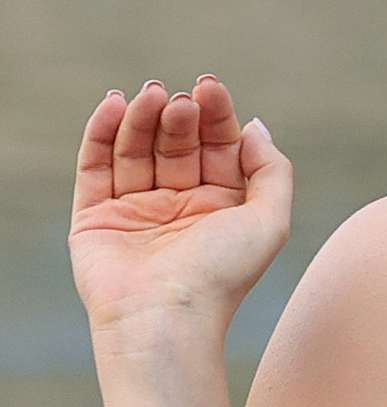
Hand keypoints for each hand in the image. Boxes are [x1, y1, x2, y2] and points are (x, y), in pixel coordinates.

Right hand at [70, 78, 291, 339]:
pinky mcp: (95, 218)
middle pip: (177, 143)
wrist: (165, 319)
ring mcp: (136, 209)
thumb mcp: (271, 219)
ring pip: (136, 149)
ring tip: (150, 94)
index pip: (217, 145)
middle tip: (179, 99)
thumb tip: (254, 125)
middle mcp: (180, 204)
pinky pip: (95, 168)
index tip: (209, 86)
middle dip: (179, 116)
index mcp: (222, 204)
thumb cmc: (223, 274)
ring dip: (142, 118)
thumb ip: (271, 169)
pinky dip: (101, 134)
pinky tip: (113, 104)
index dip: (215, 113)